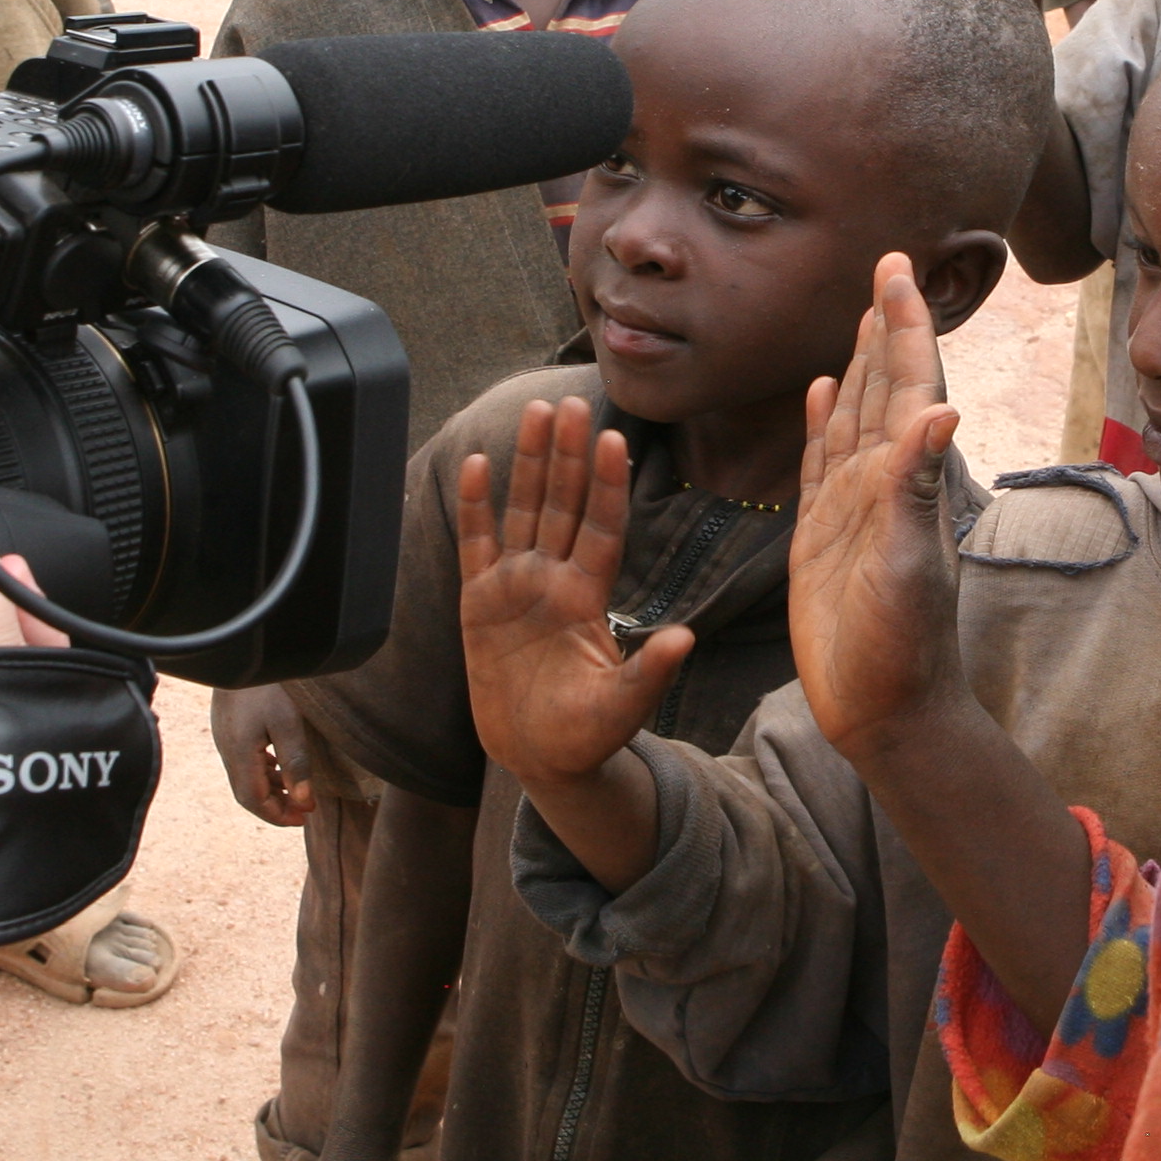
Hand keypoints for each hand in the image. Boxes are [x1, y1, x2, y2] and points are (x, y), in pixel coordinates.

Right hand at [213, 681, 315, 827]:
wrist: (242, 647)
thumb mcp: (289, 723)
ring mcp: (224, 735)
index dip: (277, 816)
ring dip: (270, 787)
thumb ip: (296, 764)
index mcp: (239, 754)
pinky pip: (244, 758)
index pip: (253, 800)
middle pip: (247, 791)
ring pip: (245, 775)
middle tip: (302, 810)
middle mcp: (226, 748)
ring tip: (296, 790)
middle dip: (275, 806)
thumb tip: (303, 802)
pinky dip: (263, 769)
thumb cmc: (268, 683)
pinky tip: (279, 763)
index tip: (302, 819)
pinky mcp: (228, 723)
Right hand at [457, 399, 680, 788]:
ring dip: (530, 463)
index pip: (601, 528)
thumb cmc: (587, 736)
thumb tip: (685, 639)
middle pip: (563, 504)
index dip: (606, 485)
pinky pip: (476, 544)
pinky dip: (475, 505)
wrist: (539, 758)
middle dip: (569, 454)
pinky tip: (475, 462)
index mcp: (589, 598)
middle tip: (574, 402)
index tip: (614, 440)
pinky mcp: (479, 602)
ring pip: (524, 510)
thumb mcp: (622, 708)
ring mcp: (516, 587)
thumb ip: (649, 674)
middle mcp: (554, 581)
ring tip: (538, 412)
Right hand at [791, 256, 969, 759]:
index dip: (905, 322)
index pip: (909, 381)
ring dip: (859, 363)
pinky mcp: (823, 531)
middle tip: (888, 264)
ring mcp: (852, 504)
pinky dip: (822, 419)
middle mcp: (883, 480)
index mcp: (906, 476)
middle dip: (886, 324)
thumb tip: (943, 409)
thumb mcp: (910, 564)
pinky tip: (821, 391)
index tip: (899, 266)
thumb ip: (919, 487)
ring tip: (861, 314)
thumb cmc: (903, 646)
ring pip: (854, 413)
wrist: (885, 709)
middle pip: (883, 383)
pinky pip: (820, 458)